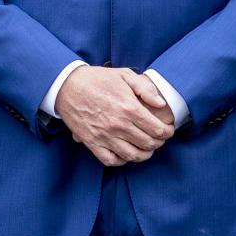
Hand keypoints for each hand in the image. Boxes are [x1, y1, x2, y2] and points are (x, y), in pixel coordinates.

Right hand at [56, 66, 175, 166]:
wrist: (67, 86)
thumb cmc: (98, 79)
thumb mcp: (124, 75)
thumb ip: (146, 88)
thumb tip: (161, 104)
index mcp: (129, 108)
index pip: (157, 129)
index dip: (167, 132)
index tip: (169, 130)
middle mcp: (118, 125)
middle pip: (148, 144)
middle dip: (159, 142)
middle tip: (160, 138)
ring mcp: (104, 136)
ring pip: (132, 155)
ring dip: (145, 154)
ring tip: (148, 148)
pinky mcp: (92, 143)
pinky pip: (111, 160)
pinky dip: (122, 160)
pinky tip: (127, 153)